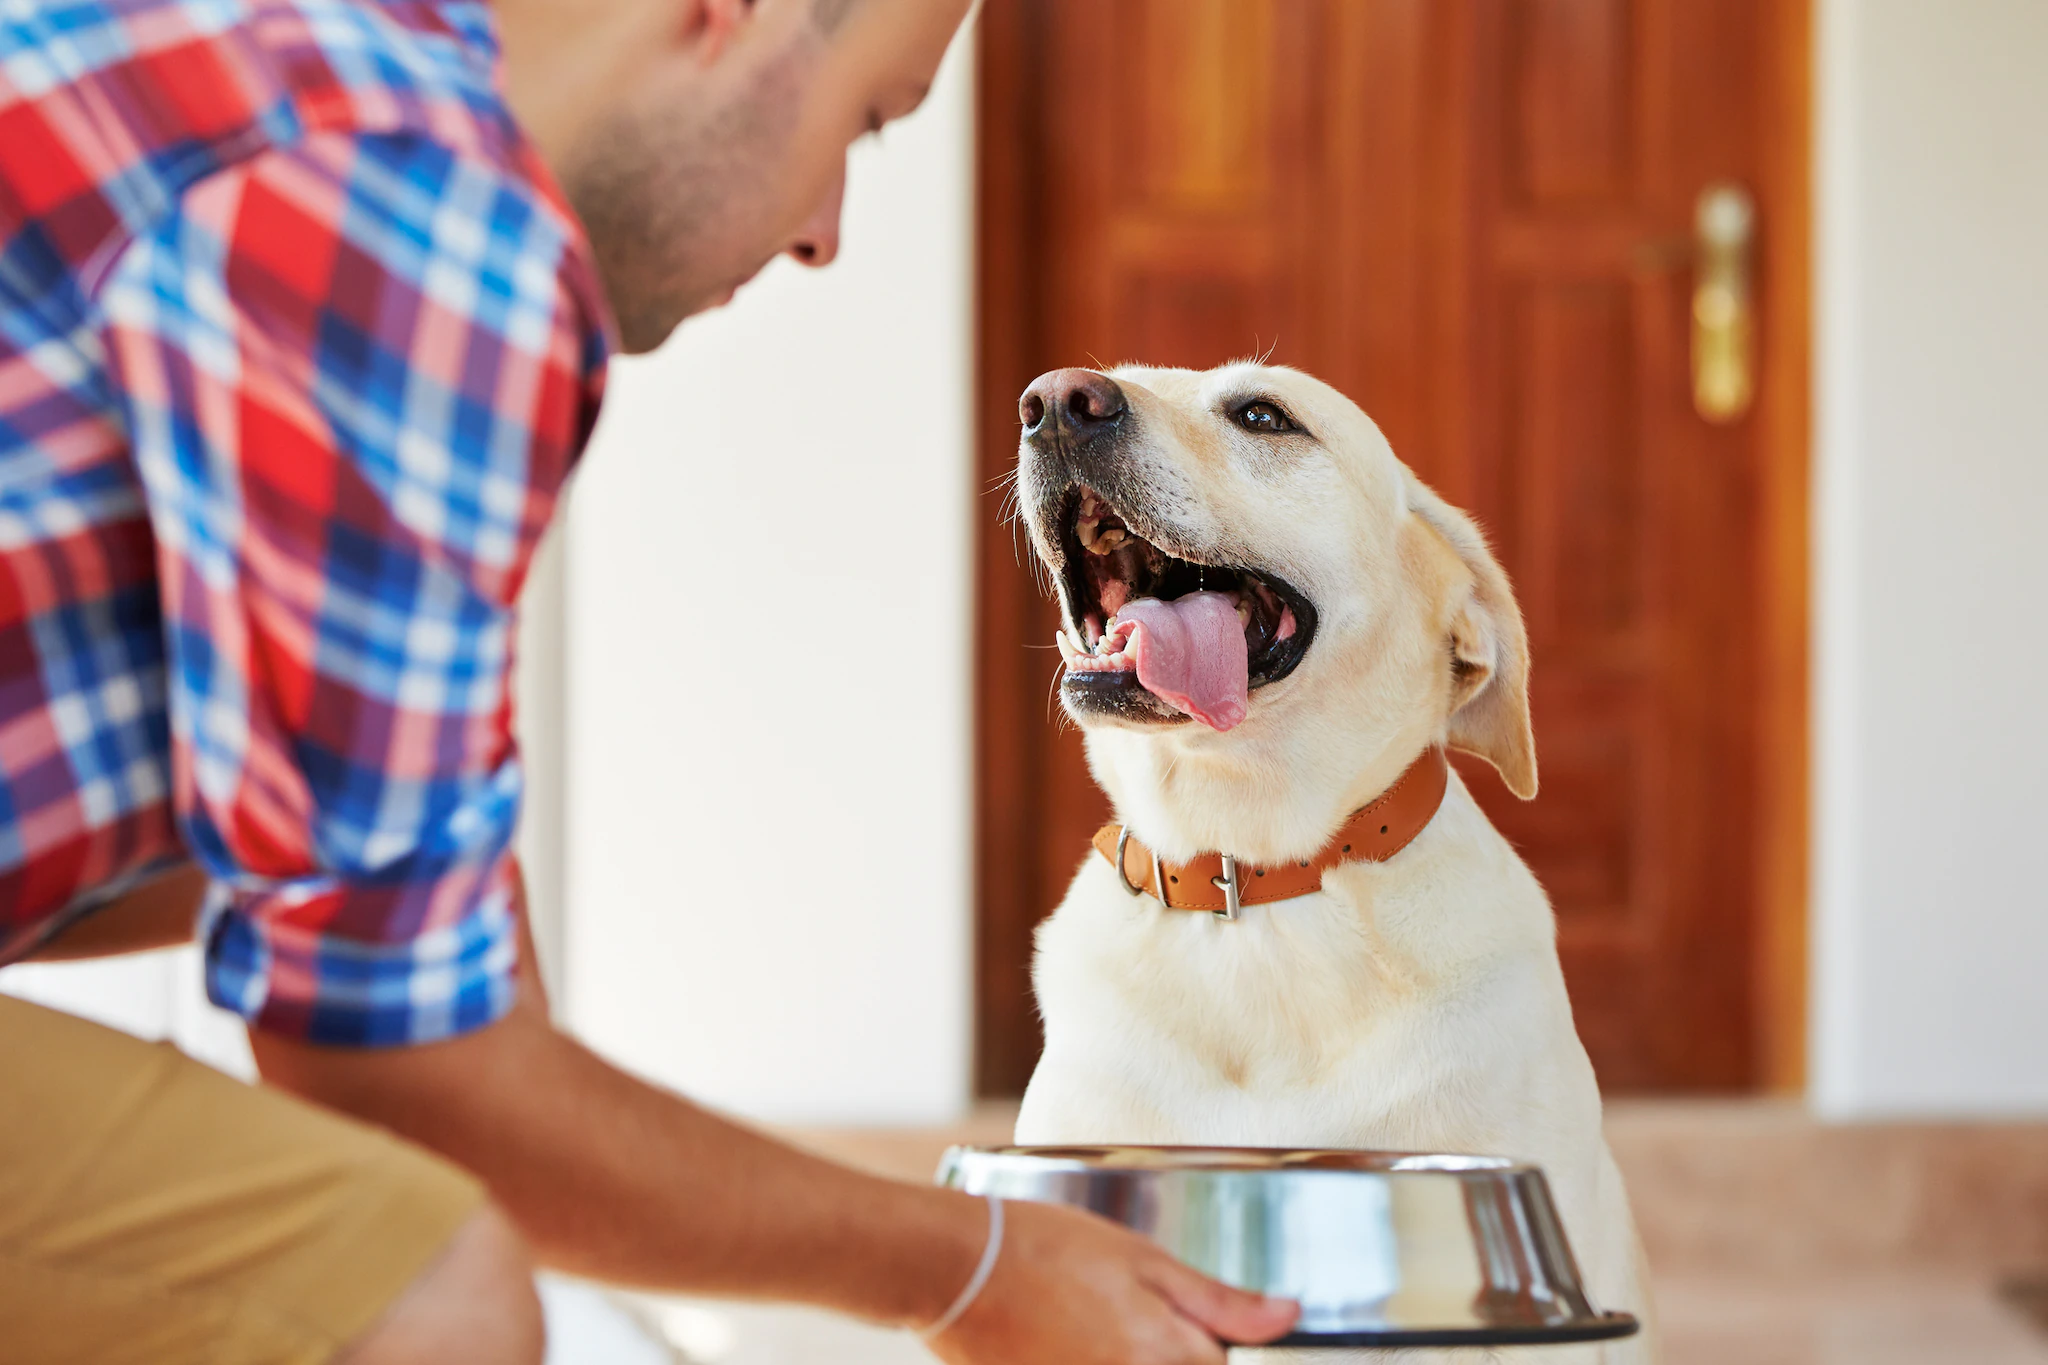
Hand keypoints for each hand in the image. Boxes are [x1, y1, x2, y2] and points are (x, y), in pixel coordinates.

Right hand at [925, 1199, 1298, 1364]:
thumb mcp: (1142, 1259)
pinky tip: (1071, 1336)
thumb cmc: (1045, 1248)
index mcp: (1166, 1356)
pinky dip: (1093, 1356)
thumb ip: (1221, 1300)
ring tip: (1093, 1321)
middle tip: (1121, 1314)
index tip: (1185, 1321)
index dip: (1213, 1344)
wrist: (954, 1270)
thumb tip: (1291, 1315)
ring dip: (1135, 1354)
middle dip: (1173, 1351)